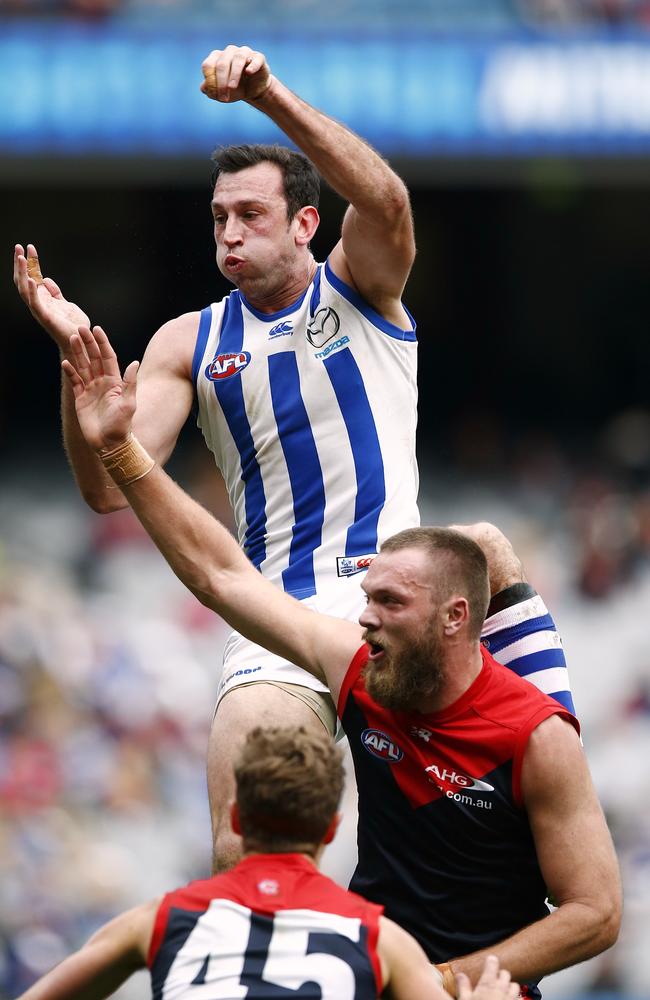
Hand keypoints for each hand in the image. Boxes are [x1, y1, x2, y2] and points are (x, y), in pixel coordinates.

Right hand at [13, 244, 90, 353]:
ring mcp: (40, 309)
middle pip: (23, 280)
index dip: (30, 262)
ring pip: (25, 289)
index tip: (29, 247)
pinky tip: (32, 279)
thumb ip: (55, 292)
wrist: (80, 341)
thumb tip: (46, 279)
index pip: (32, 276)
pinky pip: (35, 303)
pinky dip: (32, 291)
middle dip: (20, 263)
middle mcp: (38, 302)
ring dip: (22, 273)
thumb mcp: (64, 303)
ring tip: (21, 258)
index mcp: (42, 298)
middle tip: (18, 247)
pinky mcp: (45, 317)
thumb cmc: (73, 325)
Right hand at [61, 325, 138, 451]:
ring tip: (71, 339)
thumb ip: (130, 383)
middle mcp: (102, 383)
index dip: (102, 343)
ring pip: (83, 367)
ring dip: (77, 353)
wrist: (110, 444)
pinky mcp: (80, 399)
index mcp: (115, 382)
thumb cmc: (122, 426)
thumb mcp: (128, 403)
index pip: (108, 357)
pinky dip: (70, 372)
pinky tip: (65, 363)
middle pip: (93, 358)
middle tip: (80, 328)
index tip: (97, 329)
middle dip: (87, 343)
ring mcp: (91, 390)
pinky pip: (74, 382)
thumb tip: (134, 362)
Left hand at [200, 45, 270, 103]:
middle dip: (221, 82)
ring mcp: (244, 52)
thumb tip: (204, 88)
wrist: (253, 91)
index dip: (210, 81)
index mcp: (217, 57)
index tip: (215, 95)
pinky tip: (249, 72)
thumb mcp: (220, 92)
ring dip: (234, 74)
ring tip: (232, 87)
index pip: (208, 65)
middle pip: (222, 63)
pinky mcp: (258, 58)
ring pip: (238, 58)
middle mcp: (230, 52)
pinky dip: (252, 65)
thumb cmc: (234, 89)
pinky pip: (255, 59)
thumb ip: (210, 89)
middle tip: (224, 97)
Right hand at [456, 955, 519, 999]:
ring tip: (503, 991)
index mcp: (488, 984)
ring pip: (515, 986)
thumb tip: (460, 975)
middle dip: (500, 975)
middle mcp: (502, 989)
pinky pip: (520, 999)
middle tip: (494, 979)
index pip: (492, 963)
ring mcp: (511, 999)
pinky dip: (516, 998)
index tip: (490, 961)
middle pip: (505, 974)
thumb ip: (463, 986)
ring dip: (510, 987)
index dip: (491, 962)